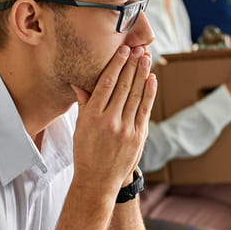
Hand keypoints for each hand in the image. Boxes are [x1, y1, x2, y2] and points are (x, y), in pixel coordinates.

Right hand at [70, 45, 156, 196]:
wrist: (98, 181)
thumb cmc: (86, 152)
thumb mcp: (80, 128)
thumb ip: (84, 104)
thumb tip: (79, 82)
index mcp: (92, 117)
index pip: (106, 84)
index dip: (116, 65)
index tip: (123, 51)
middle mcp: (110, 121)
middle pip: (123, 86)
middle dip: (132, 65)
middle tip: (138, 48)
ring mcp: (126, 129)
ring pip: (136, 95)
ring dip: (142, 74)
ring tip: (146, 58)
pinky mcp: (138, 136)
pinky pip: (145, 110)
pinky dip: (149, 93)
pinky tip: (152, 79)